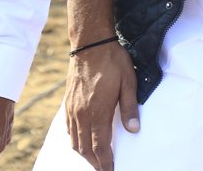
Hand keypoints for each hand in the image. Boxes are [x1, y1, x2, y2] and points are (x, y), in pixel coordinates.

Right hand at [64, 41, 139, 170]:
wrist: (91, 45)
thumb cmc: (113, 62)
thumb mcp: (129, 83)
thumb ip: (130, 108)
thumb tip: (133, 130)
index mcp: (98, 111)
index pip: (100, 146)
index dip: (105, 162)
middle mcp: (82, 114)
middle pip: (85, 148)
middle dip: (95, 162)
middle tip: (104, 170)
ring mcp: (73, 109)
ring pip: (75, 141)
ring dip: (84, 154)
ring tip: (95, 161)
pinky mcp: (68, 104)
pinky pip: (69, 130)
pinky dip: (75, 141)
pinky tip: (81, 143)